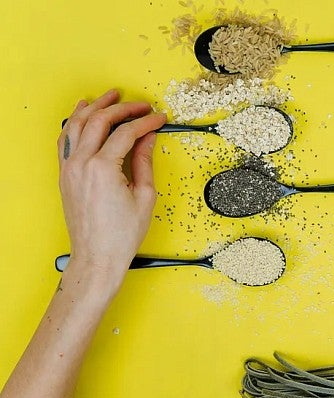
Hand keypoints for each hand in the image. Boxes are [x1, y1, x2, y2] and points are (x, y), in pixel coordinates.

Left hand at [58, 89, 165, 282]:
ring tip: (110, 97)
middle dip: (122, 108)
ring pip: (78, 124)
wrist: (97, 256)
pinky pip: (66, 139)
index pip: (126, 132)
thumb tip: (148, 139)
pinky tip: (83, 113)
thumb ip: (144, 161)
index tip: (159, 119)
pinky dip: (75, 122)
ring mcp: (69, 168)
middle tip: (140, 105)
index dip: (146, 122)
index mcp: (103, 168)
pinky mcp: (65, 174)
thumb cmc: (120, 234)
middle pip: (100, 121)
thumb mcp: (144, 196)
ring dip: (95, 106)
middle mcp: (81, 164)